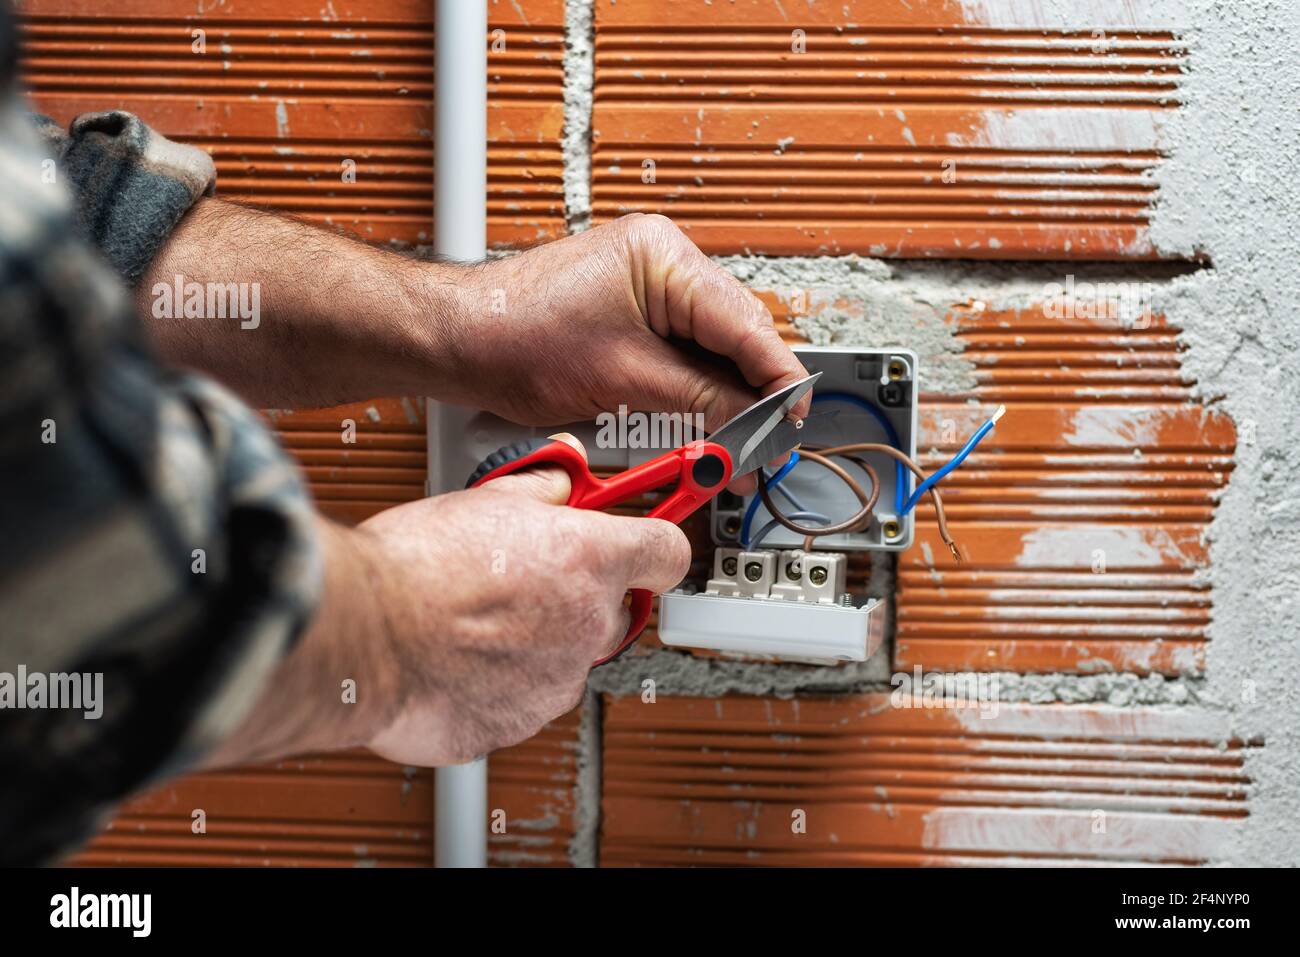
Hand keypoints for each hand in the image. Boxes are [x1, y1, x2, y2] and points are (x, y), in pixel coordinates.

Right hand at [355, 447, 688, 765]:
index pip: (667, 551)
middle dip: (583, 598)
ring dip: (536, 643)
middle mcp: (587, 623)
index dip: (654, 546)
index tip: (646, 543)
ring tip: (475, 622)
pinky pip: (522, 701)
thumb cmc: (416, 567)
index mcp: (590, 559)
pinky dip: (497, 685)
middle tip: (532, 581)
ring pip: (566, 659)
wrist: (364, 635)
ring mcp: (557, 681)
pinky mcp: (518, 723)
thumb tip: (559, 480)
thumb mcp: (484, 499)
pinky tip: (456, 659)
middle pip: (616, 611)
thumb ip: (539, 491)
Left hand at [438, 214, 810, 432]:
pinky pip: (682, 351)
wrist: (458, 340)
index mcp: (665, 256)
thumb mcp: (626, 379)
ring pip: (713, 347)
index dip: (777, 379)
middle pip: (736, 335)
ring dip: (725, 396)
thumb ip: (703, 399)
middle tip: (763, 445)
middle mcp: (662, 261)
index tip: (792, 421)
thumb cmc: (516, 338)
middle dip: (753, 394)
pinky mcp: (632, 310)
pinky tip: (703, 421)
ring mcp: (647, 284)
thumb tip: (755, 423)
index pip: (746, 323)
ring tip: (734, 443)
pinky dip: (695, 388)